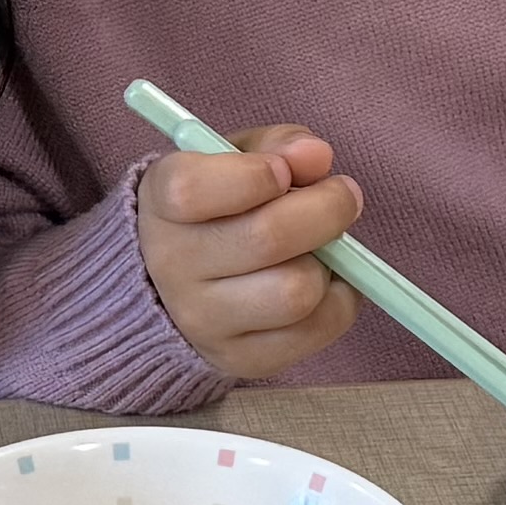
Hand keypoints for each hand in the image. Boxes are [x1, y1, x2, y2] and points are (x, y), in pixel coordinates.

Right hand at [132, 122, 362, 379]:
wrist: (173, 286)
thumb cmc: (215, 207)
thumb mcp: (231, 160)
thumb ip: (275, 147)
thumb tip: (317, 157)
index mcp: (161, 203)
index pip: (194, 189)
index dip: (255, 174)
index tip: (283, 170)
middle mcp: (172, 266)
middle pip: (268, 238)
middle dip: (326, 208)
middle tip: (344, 194)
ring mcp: (204, 320)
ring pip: (296, 291)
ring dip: (330, 263)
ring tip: (325, 248)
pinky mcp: (240, 357)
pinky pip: (315, 330)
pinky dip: (339, 300)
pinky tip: (326, 280)